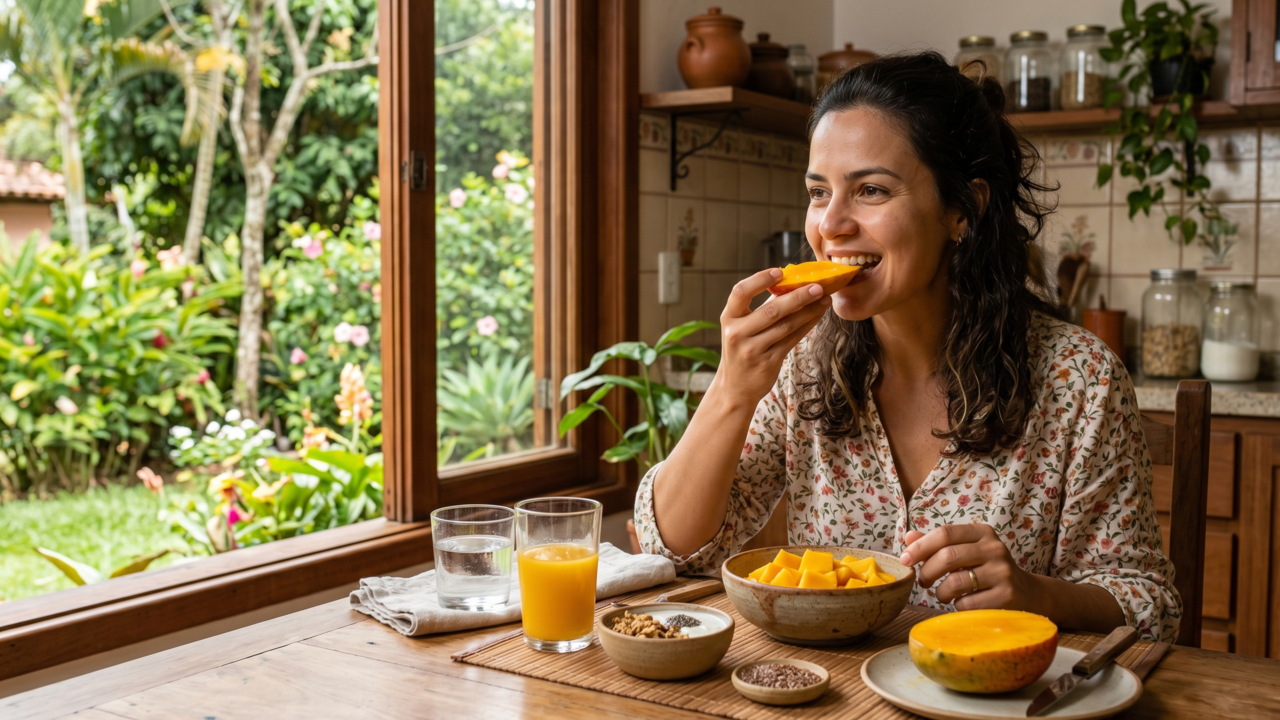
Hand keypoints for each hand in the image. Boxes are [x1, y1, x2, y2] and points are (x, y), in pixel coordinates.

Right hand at [711, 268, 830, 408]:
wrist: (735, 387)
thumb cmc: (742, 349)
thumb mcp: (742, 327)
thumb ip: (761, 308)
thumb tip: (791, 284)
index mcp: (728, 318)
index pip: (740, 292)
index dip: (760, 280)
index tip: (779, 271)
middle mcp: (737, 333)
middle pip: (771, 310)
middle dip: (798, 296)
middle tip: (818, 286)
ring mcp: (752, 349)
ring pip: (786, 325)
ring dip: (808, 310)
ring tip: (824, 298)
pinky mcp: (768, 362)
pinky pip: (792, 339)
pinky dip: (807, 325)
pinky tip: (817, 315)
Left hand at [900, 524, 1044, 612]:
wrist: (1027, 594)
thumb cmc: (987, 570)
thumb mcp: (966, 551)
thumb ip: (938, 544)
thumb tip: (909, 537)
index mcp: (982, 532)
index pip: (945, 533)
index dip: (920, 547)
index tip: (904, 559)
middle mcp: (995, 549)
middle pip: (948, 557)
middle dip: (927, 571)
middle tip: (922, 582)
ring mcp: (1003, 573)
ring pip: (955, 583)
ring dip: (941, 592)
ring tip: (943, 594)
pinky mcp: (1006, 597)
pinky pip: (967, 604)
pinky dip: (957, 606)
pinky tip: (963, 603)